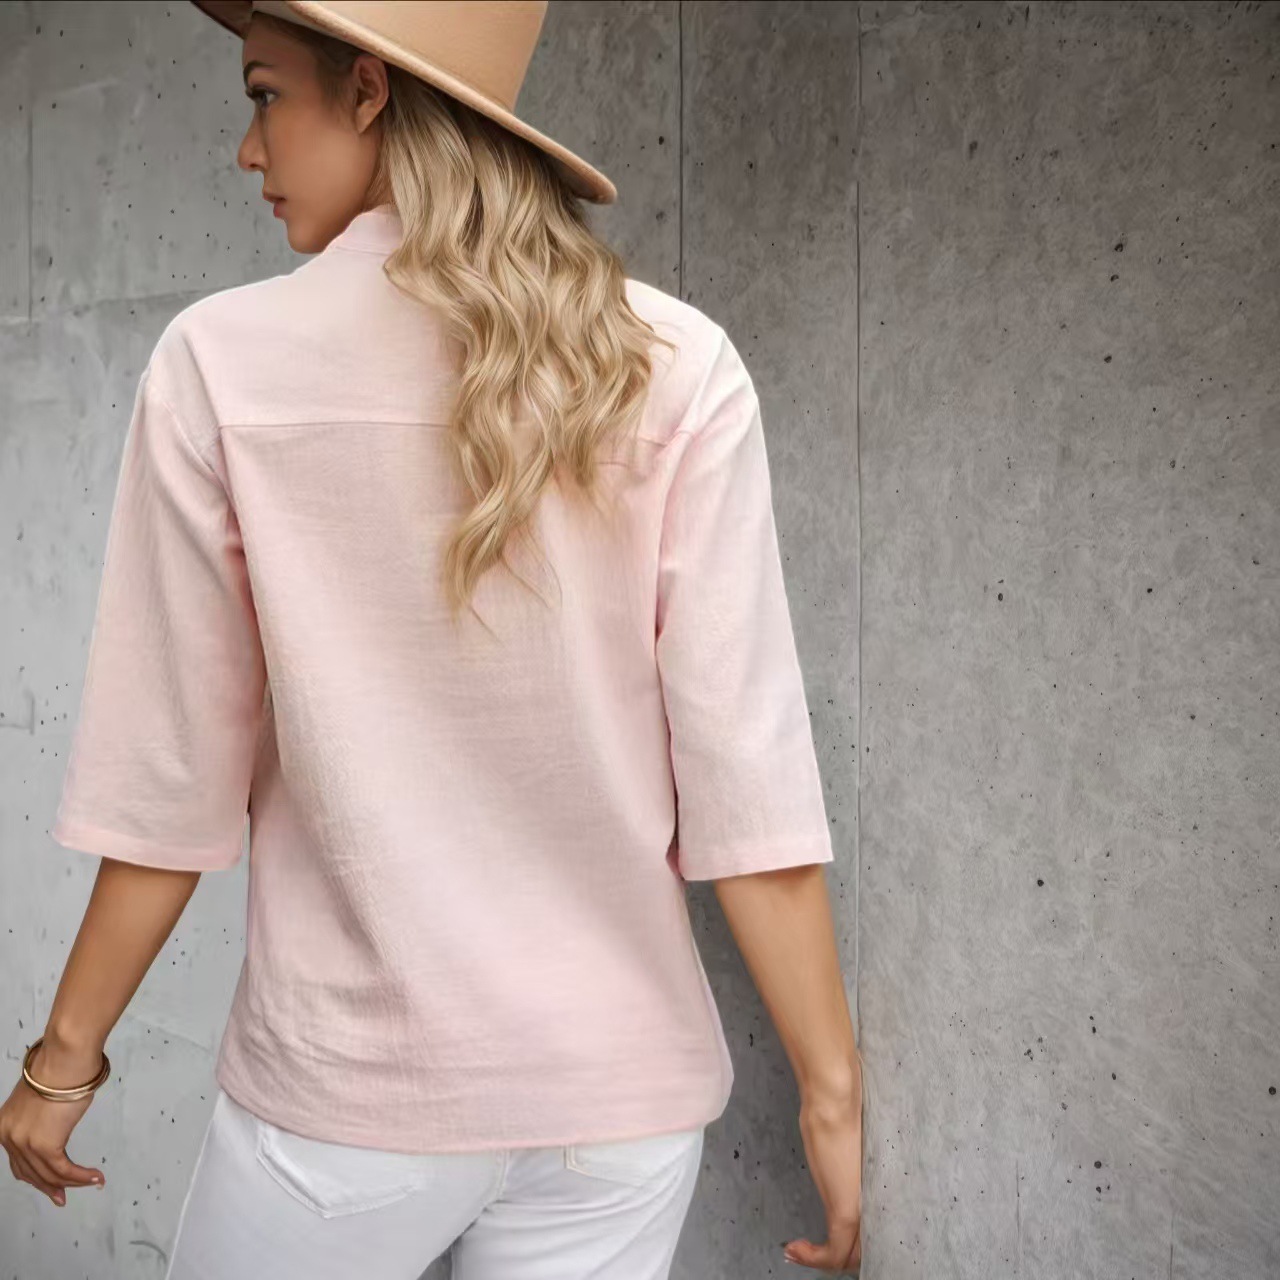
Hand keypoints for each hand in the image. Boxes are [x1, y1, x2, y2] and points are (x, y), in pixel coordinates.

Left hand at [0, 1038, 105, 1205]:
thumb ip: (40, 1118)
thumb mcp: (41, 1097)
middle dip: (49, 1187)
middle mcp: (9, 1137)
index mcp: (4, 1126)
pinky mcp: (45, 1145)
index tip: (51, 1186)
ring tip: (91, 1182)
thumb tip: (54, 1125)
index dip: (35, 1177)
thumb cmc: (59, 1069)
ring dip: (71, 1182)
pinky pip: (64, 1169)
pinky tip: (94, 1177)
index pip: (18, 1162)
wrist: (64, 1060)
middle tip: (63, 1197)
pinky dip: (80, 1176)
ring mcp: (25, 1143)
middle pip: (30, 1173)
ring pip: (48, 1174)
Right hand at [783, 1066, 862, 1273]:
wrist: (833, 1100)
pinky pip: (835, 1251)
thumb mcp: (835, 1133)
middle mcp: (872, 1200)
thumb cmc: (835, 1106)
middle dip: (835, 1257)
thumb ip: (837, 1146)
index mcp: (871, 1183)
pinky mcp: (846, 1210)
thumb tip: (827, 1134)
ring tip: (796, 1253)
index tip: (818, 1240)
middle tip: (806, 1251)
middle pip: (861, 1247)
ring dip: (820, 1260)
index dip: (850, 1242)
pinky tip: (792, 1249)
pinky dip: (814, 1259)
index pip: (868, 1228)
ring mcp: (861, 1206)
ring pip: (850, 1254)